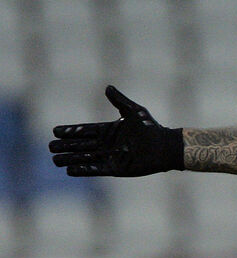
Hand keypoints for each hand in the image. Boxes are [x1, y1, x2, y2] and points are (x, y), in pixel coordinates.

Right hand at [49, 85, 183, 176]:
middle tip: (51, 146)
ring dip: (70, 158)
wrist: (165, 147)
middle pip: (81, 145)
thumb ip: (119, 101)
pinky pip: (96, 169)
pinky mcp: (116, 168)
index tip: (56, 131)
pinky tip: (70, 170)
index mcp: (109, 130)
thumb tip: (108, 87)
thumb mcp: (134, 111)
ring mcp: (110, 156)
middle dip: (66, 146)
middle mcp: (107, 144)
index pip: (84, 131)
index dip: (71, 131)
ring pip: (85, 157)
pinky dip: (83, 169)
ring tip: (55, 160)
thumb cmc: (151, 128)